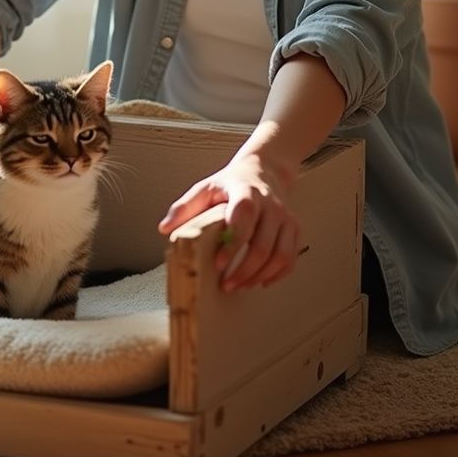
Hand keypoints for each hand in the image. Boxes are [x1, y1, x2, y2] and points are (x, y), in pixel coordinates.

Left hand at [158, 152, 300, 291]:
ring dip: (260, 275)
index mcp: (245, 192)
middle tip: (227, 285)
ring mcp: (285, 217)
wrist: (264, 170)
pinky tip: (261, 282)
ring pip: (280, 254)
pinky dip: (277, 274)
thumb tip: (164, 228)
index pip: (243, 217)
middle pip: (263, 244)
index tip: (219, 265)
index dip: (232, 244)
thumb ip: (184, 207)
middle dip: (244, 270)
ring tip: (241, 286)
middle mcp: (269, 205)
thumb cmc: (230, 184)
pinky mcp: (293, 228)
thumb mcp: (205, 188)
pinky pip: (291, 257)